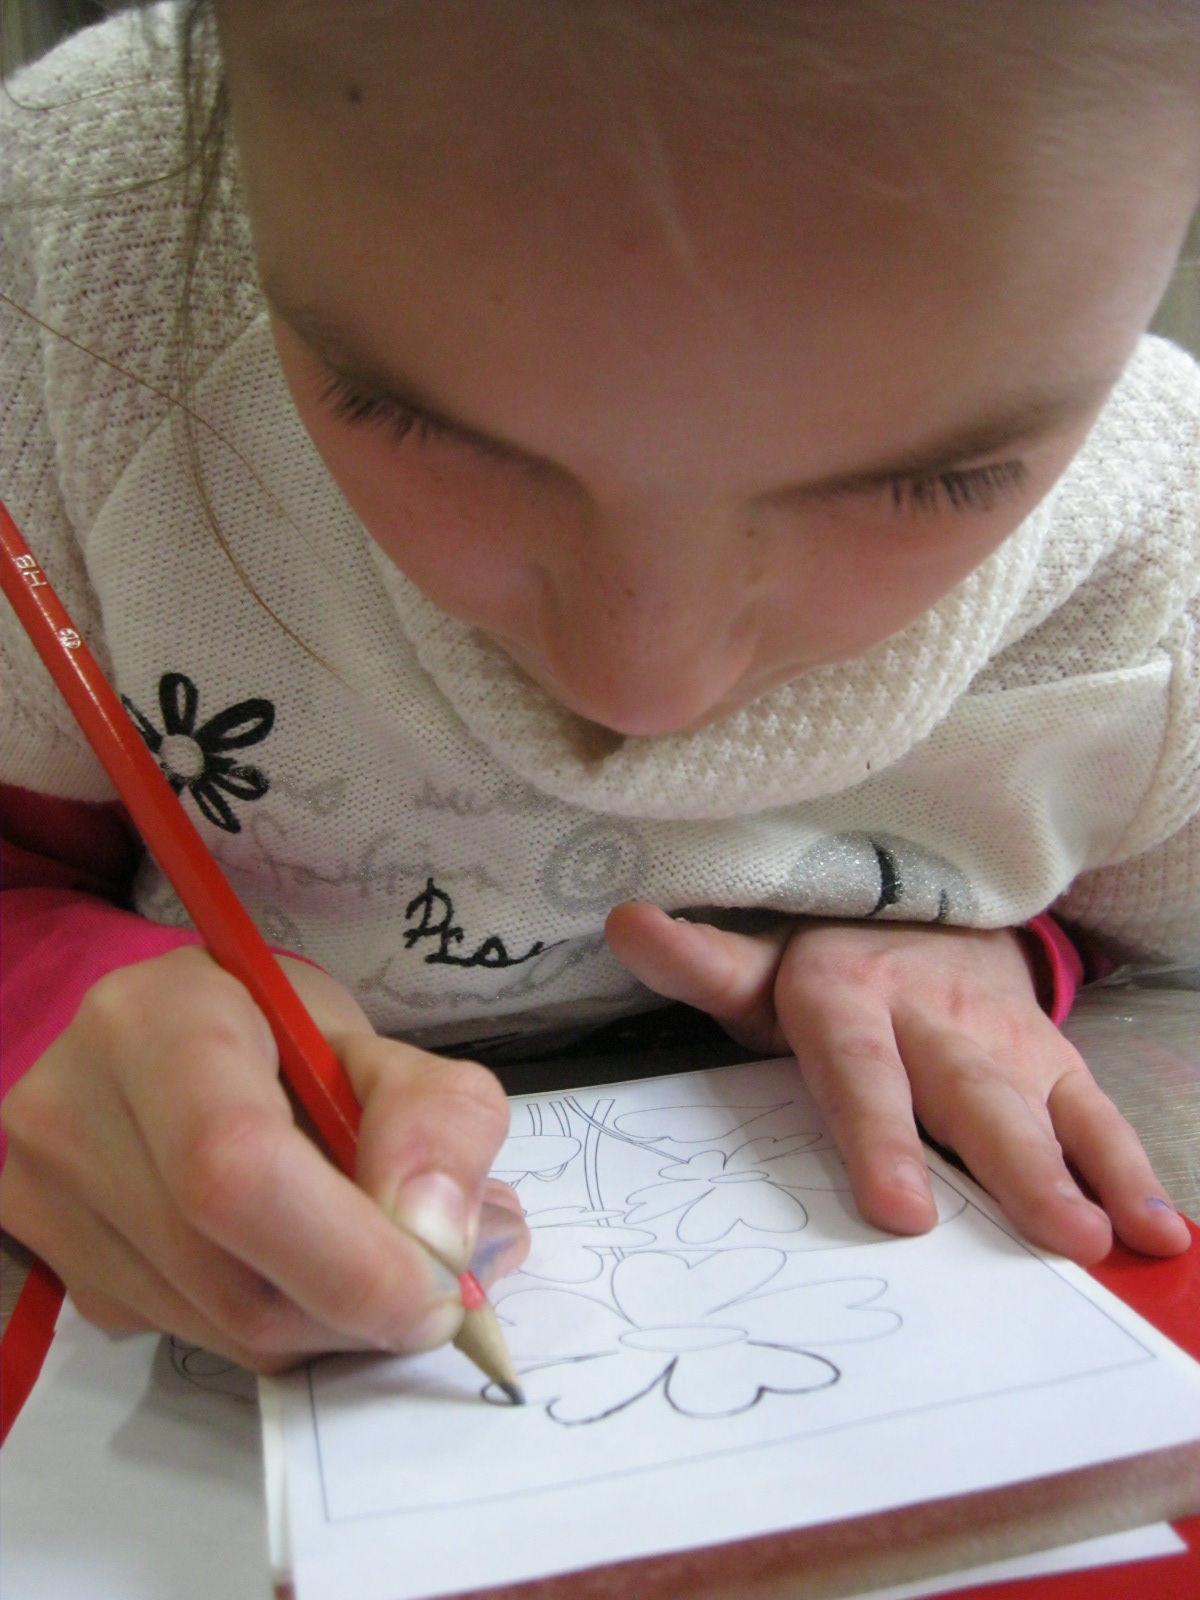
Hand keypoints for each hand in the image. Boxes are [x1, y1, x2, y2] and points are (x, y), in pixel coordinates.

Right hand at [0, 947, 527, 1370]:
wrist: (179, 1044)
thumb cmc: (282, 1035)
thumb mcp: (380, 1045)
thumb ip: (439, 1119)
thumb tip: (441, 1245)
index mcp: (153, 1023)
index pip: (235, 1168)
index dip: (349, 1255)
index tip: (439, 1286)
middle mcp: (70, 1114)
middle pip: (230, 1277)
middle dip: (358, 1303)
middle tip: (434, 1284)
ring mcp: (48, 1204)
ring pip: (221, 1331)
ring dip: (326, 1320)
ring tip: (373, 1254)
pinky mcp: (63, 1273)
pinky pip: (197, 1340)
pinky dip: (277, 1324)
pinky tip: (297, 1261)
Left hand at [605, 905, 1190, 1264]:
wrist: (928, 917)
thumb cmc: (828, 965)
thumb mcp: (759, 961)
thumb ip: (702, 962)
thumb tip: (623, 922)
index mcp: (846, 996)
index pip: (859, 1070)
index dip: (881, 1134)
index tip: (901, 1209)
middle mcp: (932, 1016)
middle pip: (969, 1095)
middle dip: (1013, 1167)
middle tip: (1056, 1236)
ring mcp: (1001, 1039)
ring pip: (1044, 1106)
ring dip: (1085, 1172)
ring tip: (1116, 1240)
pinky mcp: (1050, 1060)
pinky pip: (1093, 1112)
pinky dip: (1128, 1168)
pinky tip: (1159, 1230)